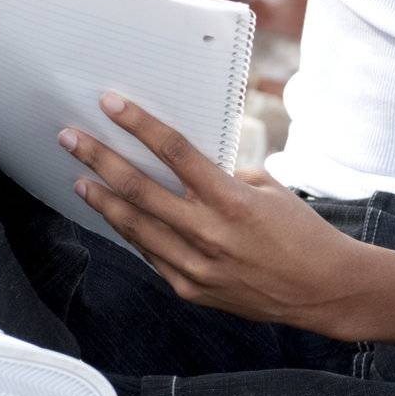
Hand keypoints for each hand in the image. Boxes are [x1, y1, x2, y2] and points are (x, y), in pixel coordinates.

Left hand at [58, 91, 362, 332]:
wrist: (322, 290)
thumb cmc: (301, 232)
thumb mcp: (269, 189)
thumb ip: (225, 177)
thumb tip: (188, 167)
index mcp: (232, 200)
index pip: (175, 152)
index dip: (140, 125)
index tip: (112, 105)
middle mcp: (208, 233)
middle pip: (140, 190)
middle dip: (101, 160)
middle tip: (72, 139)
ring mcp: (196, 266)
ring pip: (135, 227)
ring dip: (104, 200)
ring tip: (81, 179)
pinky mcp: (192, 290)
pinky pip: (152, 256)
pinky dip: (133, 233)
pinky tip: (117, 217)